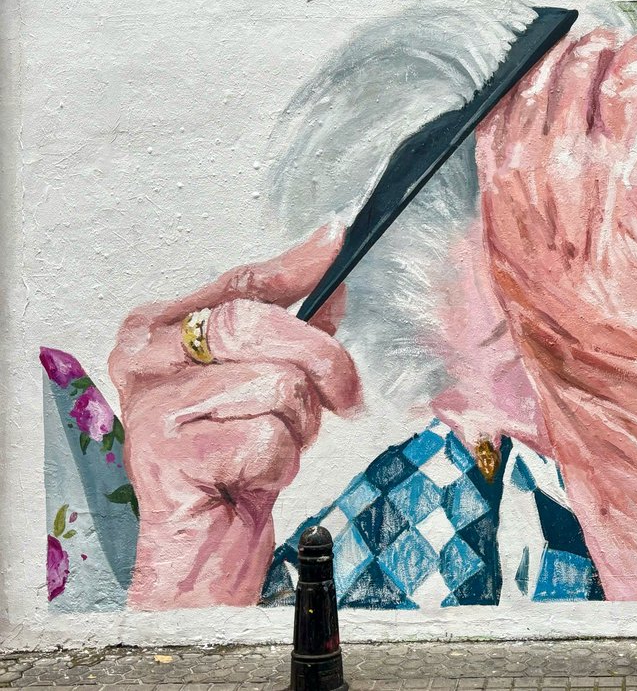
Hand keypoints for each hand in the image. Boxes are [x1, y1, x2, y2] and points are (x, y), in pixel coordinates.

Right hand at [109, 226, 361, 608]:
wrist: (203, 546)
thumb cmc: (231, 461)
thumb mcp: (266, 382)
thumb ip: (292, 324)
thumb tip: (329, 262)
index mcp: (159, 331)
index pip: (239, 284)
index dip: (294, 266)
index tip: (336, 239)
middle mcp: (143, 360)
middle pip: (257, 325)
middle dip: (322, 361)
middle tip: (343, 398)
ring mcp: (151, 408)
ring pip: (274, 385)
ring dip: (298, 426)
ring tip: (269, 448)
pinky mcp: (167, 458)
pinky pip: (267, 440)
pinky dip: (280, 464)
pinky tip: (250, 477)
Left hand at [477, 28, 636, 600]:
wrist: (598, 362)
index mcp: (620, 170)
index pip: (623, 81)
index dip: (636, 55)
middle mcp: (564, 171)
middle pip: (573, 76)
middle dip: (594, 51)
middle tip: (606, 45)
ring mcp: (521, 185)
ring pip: (527, 92)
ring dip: (550, 65)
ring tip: (571, 56)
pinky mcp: (492, 201)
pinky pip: (489, 128)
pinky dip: (508, 100)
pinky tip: (526, 92)